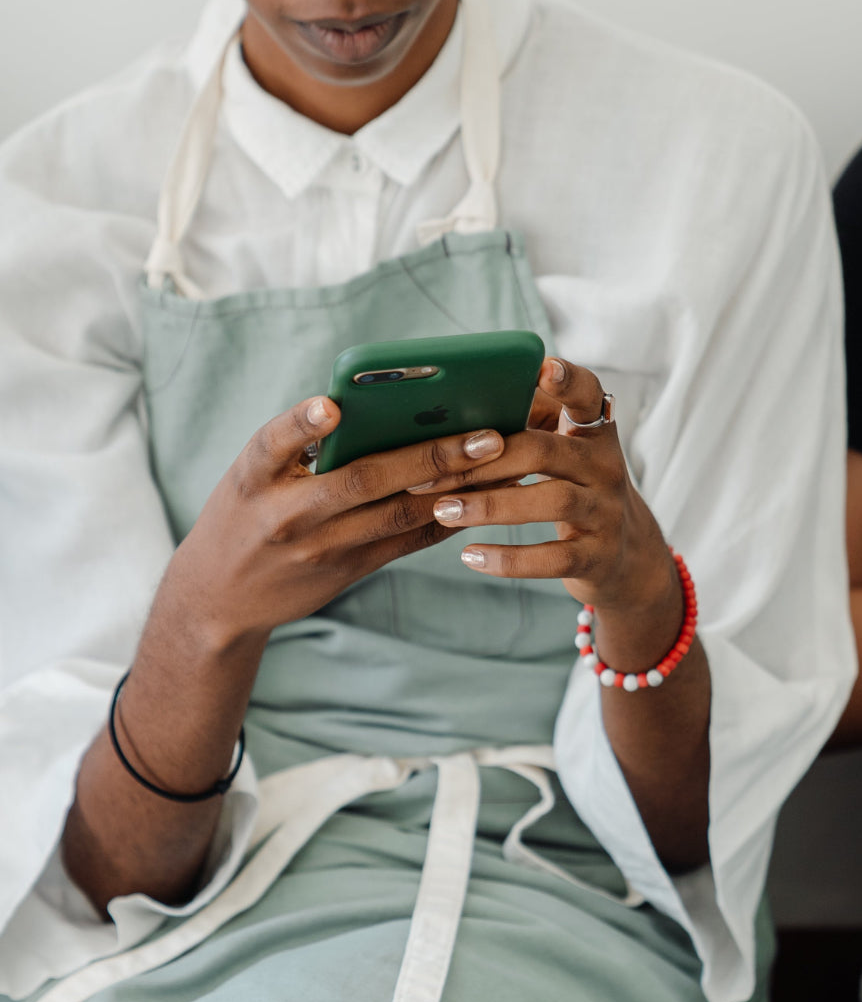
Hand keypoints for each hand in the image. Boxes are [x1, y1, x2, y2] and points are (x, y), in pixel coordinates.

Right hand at [154, 396, 507, 647]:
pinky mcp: (350, 569)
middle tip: (485, 435)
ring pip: (398, 513)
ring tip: (502, 460)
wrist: (219, 598)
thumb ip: (298, 444)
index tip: (332, 405)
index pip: (272, 444)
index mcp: (254, 477)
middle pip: (363, 480)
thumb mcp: (251, 475)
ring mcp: (323, 547)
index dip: (302, 424)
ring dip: (455, 487)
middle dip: (429, 456)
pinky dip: (447, 515)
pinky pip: (407, 540)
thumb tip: (371, 403)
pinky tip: (487, 494)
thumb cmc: (244, 513)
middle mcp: (288, 514)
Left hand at [418, 357, 678, 619]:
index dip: (568, 380)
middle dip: (487, 460)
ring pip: (553, 502)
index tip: (542, 369)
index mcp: (594, 433)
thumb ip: (527, 427)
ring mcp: (607, 512)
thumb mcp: (565, 454)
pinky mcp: (600, 556)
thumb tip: (454, 414)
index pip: (588, 395)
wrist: (624, 555)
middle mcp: (607, 467)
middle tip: (435, 473)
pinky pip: (554, 558)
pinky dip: (509, 559)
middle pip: (547, 451)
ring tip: (444, 510)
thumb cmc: (575, 491)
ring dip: (492, 505)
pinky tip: (470, 556)